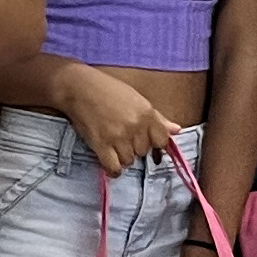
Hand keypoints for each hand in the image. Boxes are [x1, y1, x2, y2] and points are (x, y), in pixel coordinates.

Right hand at [51, 66, 184, 175]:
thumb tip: (177, 130)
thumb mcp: (137, 98)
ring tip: (114, 146)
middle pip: (144, 152)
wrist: (79, 87)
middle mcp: (135, 126)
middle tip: (123, 137)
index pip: (162, 141)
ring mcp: (118, 137)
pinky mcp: (101, 145)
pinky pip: (114, 168)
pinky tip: (110, 162)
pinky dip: (113, 169)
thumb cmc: (108, 89)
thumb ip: (158, 117)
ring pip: (130, 161)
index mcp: (147, 113)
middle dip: (135, 148)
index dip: (154, 143)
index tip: (145, 141)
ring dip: (123, 157)